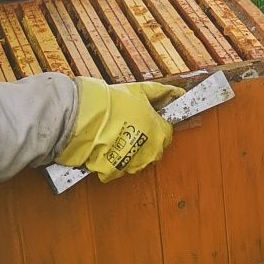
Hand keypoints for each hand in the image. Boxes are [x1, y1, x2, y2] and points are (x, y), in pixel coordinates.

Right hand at [56, 79, 184, 182]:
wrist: (85, 117)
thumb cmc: (114, 104)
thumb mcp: (141, 91)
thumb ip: (162, 93)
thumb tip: (178, 93)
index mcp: (160, 133)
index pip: (167, 133)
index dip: (155, 124)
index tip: (144, 119)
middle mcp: (150, 153)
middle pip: (154, 149)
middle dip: (145, 139)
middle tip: (128, 126)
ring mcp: (133, 164)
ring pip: (137, 160)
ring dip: (129, 150)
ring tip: (115, 134)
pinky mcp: (115, 172)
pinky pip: (117, 167)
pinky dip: (112, 159)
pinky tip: (105, 145)